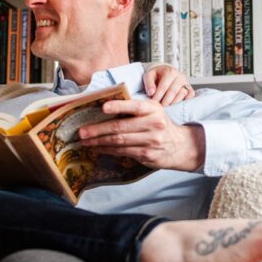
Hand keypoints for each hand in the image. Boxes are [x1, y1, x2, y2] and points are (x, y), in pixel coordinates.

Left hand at [77, 99, 205, 171]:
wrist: (179, 145)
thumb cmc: (159, 124)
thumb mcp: (152, 111)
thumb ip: (133, 109)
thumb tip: (103, 108)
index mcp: (152, 109)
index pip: (133, 106)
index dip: (118, 106)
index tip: (102, 108)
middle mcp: (153, 124)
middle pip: (121, 127)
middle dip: (98, 129)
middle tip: (82, 131)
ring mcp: (151, 140)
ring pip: (119, 141)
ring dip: (99, 142)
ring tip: (85, 141)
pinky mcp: (147, 154)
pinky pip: (123, 152)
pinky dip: (108, 150)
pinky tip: (98, 148)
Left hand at [143, 64, 195, 105]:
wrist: (165, 72)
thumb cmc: (157, 75)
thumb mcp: (149, 75)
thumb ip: (148, 83)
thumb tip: (151, 92)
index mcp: (170, 71)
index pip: (164, 86)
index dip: (158, 96)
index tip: (153, 103)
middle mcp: (180, 76)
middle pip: (173, 91)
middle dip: (165, 101)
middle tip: (159, 107)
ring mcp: (186, 82)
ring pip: (182, 94)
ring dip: (174, 102)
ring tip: (166, 106)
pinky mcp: (190, 88)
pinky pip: (190, 95)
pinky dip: (185, 101)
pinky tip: (176, 104)